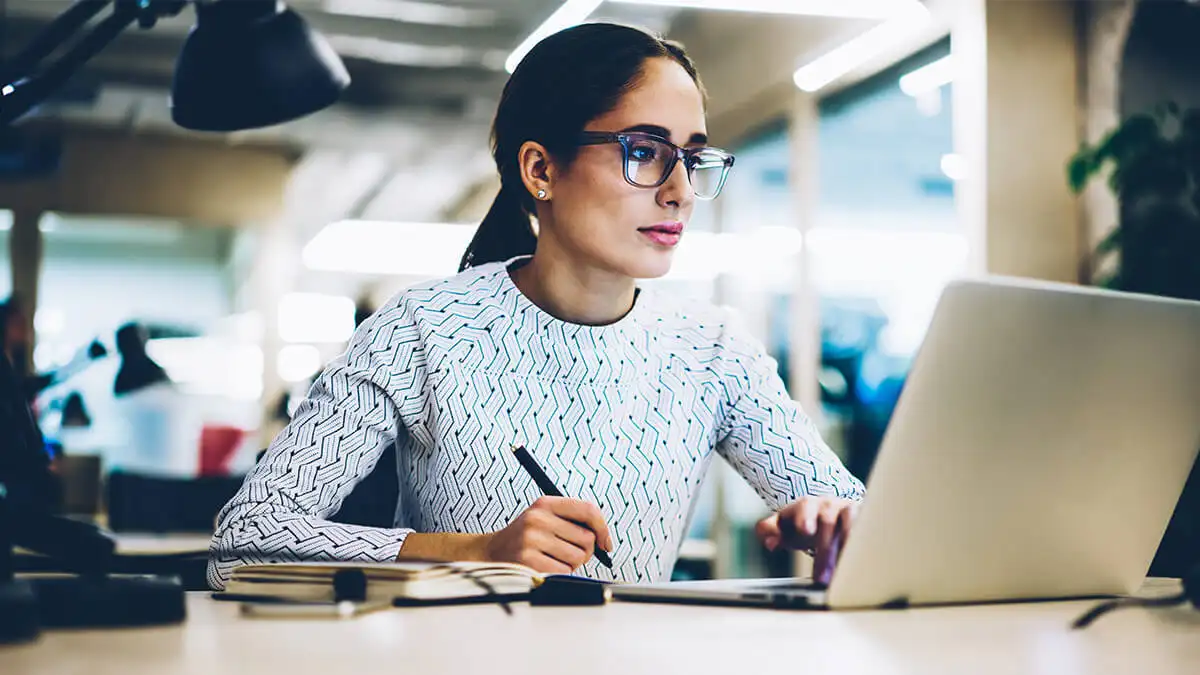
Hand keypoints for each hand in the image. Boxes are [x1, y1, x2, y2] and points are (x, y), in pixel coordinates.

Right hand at [483, 496, 612, 573]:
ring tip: (552, 558)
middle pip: (587, 538)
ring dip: (571, 564)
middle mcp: (538, 518)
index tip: (605, 543)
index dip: (603, 528)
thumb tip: (604, 540)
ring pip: (578, 557)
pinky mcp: (529, 561)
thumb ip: (573, 521)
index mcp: (545, 503)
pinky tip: (545, 567)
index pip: (588, 510)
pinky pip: (565, 572)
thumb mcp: (544, 517)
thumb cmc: (525, 537)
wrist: (491, 552)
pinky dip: (560, 574)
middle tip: (565, 552)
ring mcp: (532, 540)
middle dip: (583, 551)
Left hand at [755, 496, 858, 584]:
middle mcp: (829, 505)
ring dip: (846, 551)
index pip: (804, 507)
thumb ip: (769, 531)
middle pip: (828, 523)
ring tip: (842, 574)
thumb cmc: (805, 523)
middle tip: (820, 578)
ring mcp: (849, 510)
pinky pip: (868, 531)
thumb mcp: (785, 526)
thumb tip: (769, 542)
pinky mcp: (865, 519)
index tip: (806, 530)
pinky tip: (860, 564)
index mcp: (806, 505)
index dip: (805, 518)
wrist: (832, 515)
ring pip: (851, 526)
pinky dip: (864, 547)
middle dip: (825, 552)